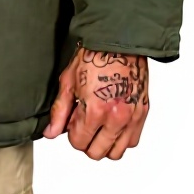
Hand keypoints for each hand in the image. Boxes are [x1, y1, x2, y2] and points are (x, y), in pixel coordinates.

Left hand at [42, 44, 148, 159]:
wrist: (118, 40)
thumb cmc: (93, 56)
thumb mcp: (68, 81)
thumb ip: (60, 111)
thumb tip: (51, 133)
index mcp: (95, 109)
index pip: (79, 142)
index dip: (71, 133)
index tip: (72, 122)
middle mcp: (116, 117)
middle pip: (96, 152)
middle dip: (86, 141)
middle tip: (84, 125)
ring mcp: (132, 117)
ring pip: (116, 152)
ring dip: (104, 144)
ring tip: (98, 127)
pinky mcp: (143, 113)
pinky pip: (132, 141)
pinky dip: (121, 138)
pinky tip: (112, 125)